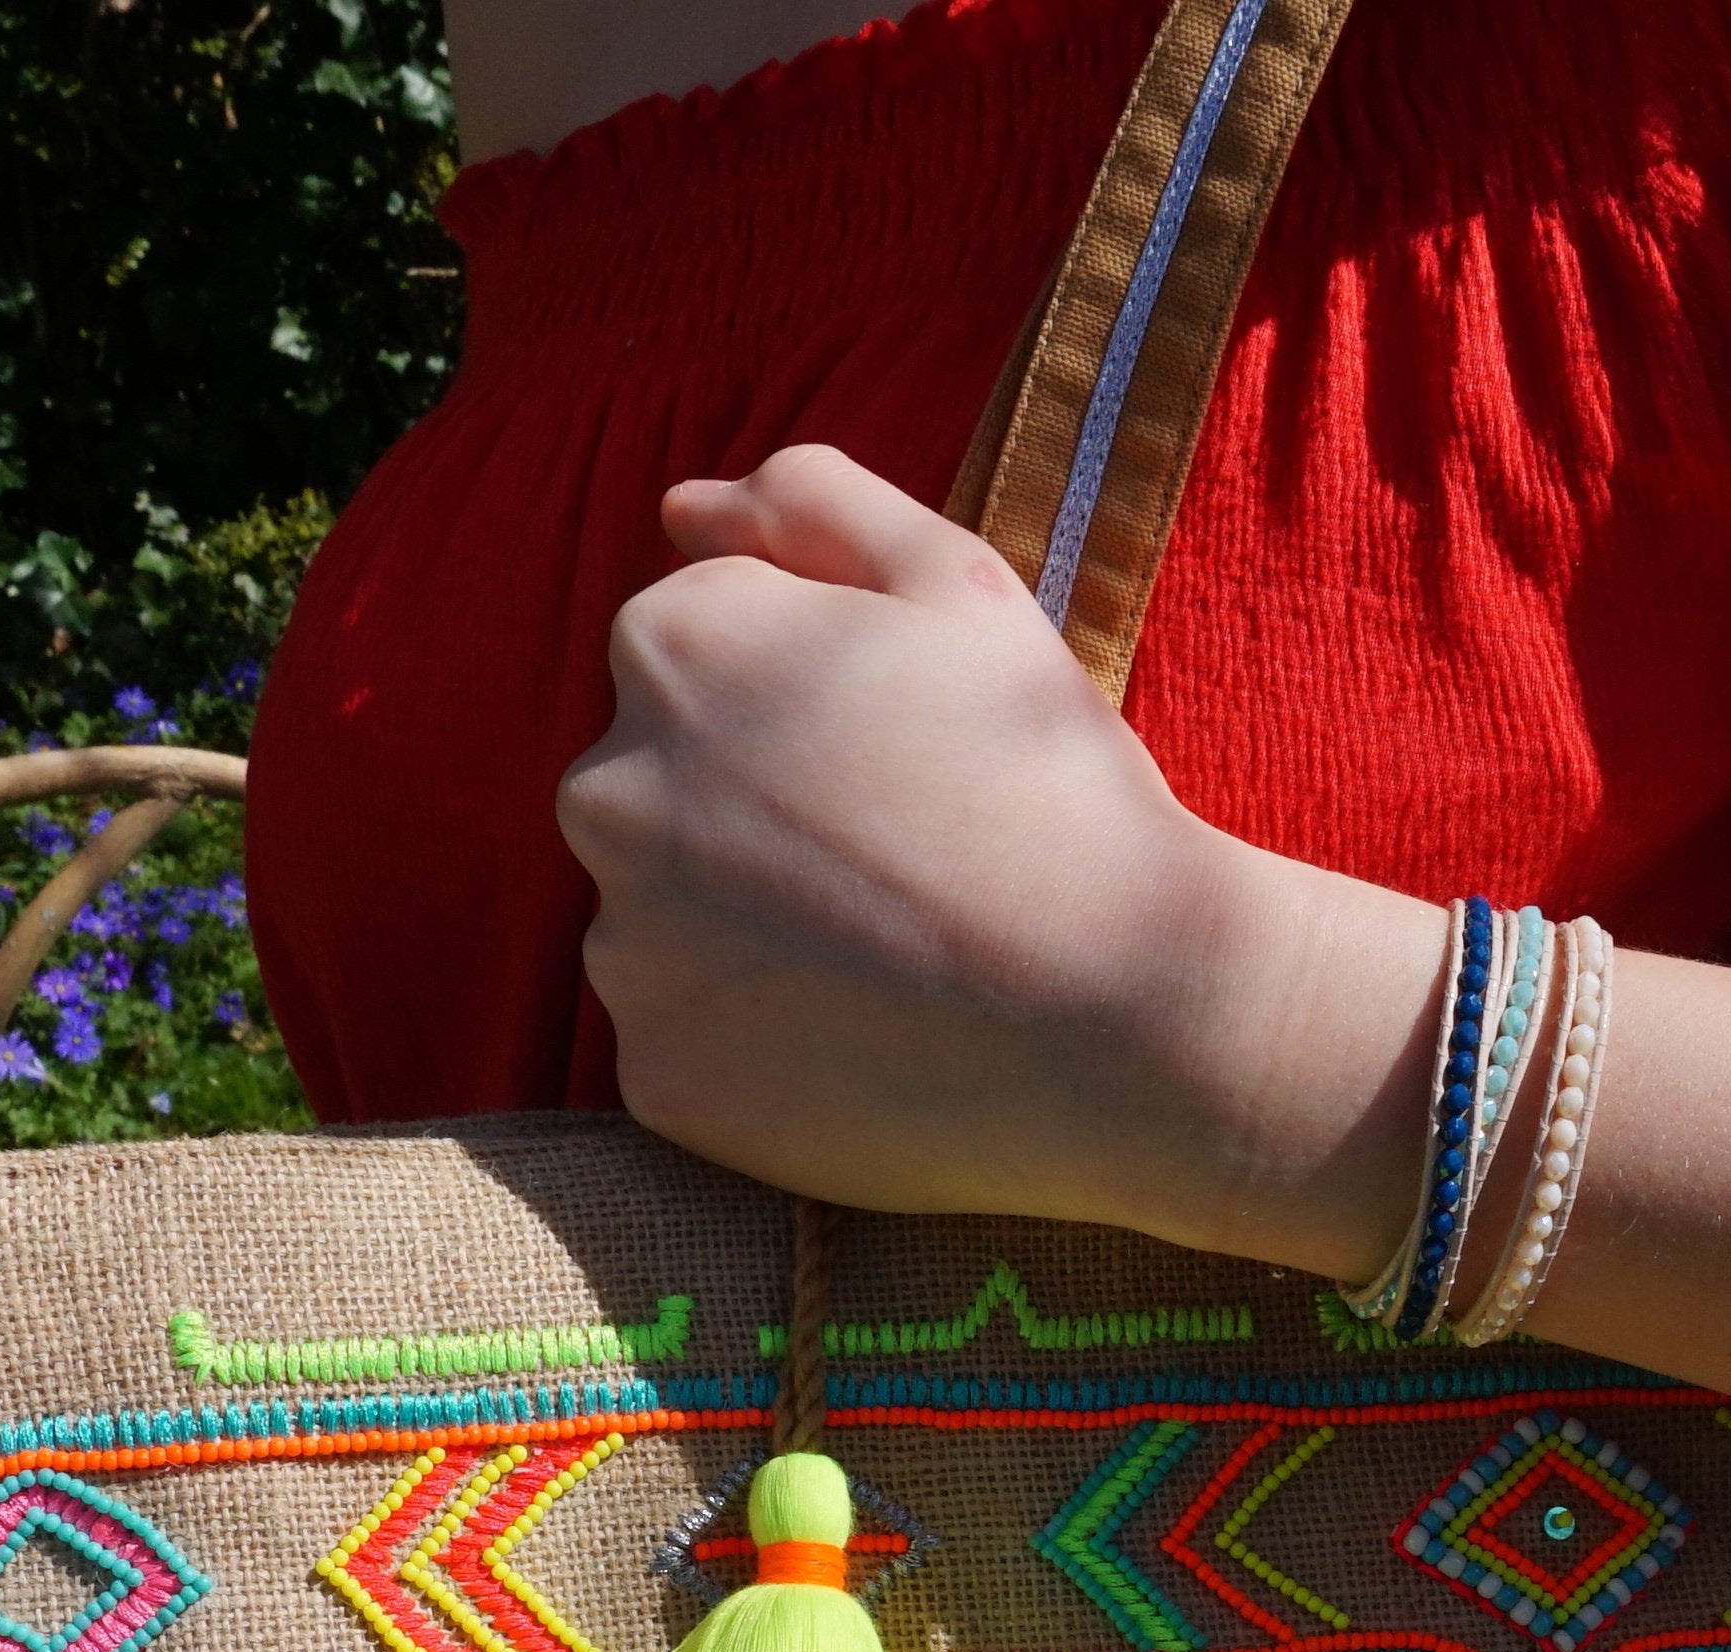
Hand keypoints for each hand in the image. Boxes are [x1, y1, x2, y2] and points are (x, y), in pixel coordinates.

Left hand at [556, 446, 1436, 1263]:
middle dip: (753, 810)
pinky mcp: (656, 1071)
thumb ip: (813, 502)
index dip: (807, 702)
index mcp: (670, 645)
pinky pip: (690, 1039)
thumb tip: (685, 507)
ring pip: (666, 919)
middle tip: (900, 853)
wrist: (1122, 1004)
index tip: (898, 751)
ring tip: (887, 948)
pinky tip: (864, 1032)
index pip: (693, 656)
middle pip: (659, 786)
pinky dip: (759, 1041)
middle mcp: (608, 787)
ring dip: (748, 928)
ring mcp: (624, 942)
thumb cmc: (1046, 777)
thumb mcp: (958, 582)